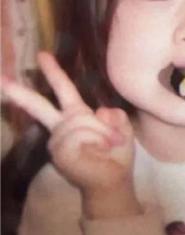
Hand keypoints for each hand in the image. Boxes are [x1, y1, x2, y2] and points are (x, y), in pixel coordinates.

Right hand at [2, 52, 139, 216]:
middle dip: (22, 93)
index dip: (55, 73)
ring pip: (79, 120)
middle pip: (42, 105)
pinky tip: (99, 150)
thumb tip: (99, 111)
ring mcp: (58, 141)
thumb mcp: (122, 127)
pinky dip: (96, 139)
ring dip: (101, 131)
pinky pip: (79, 134)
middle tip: (1, 79)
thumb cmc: (117, 153)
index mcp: (77, 115)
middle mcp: (62, 126)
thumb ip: (113, 114)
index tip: (43, 55)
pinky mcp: (60, 153)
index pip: (64, 90)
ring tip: (109, 143)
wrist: (115, 179)